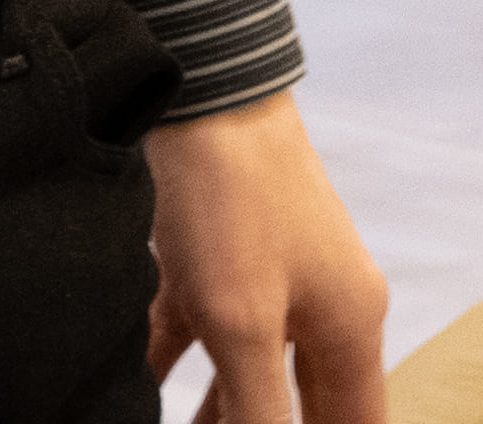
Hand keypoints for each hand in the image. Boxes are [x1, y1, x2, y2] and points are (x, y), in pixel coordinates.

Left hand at [142, 95, 386, 423]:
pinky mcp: (220, 265)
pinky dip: (174, 373)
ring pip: (247, 380)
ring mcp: (271, 284)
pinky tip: (131, 399)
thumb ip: (258, 410)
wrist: (201, 91)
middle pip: (302, 410)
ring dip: (212, 417)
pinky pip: (203, 340)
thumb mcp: (243, 323)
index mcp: (350, 327)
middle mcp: (321, 308)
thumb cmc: (235, 202)